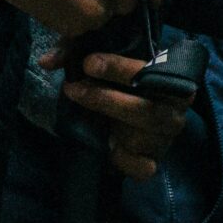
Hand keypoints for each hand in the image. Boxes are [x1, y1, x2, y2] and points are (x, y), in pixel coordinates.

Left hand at [43, 43, 190, 179]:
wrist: (138, 106)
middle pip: (146, 109)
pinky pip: (144, 168)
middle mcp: (175, 109)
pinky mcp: (155, 160)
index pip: (149, 71)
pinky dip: (125, 161)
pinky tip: (110, 148)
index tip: (87, 63)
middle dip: (106, 100)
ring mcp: (166, 137)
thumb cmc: (123, 79)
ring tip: (90, 121)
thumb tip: (46, 61)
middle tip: (74, 88)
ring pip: (142, 138)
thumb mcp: (103, 61)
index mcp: (172, 78)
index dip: (118, 68)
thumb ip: (76, 54)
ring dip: (113, 129)